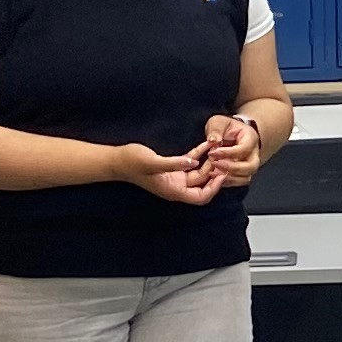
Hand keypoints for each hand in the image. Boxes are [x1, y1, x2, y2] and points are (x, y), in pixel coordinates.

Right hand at [108, 139, 225, 204]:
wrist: (117, 160)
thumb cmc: (131, 163)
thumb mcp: (152, 162)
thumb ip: (173, 164)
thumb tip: (193, 163)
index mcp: (173, 190)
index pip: (200, 197)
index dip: (214, 187)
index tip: (222, 174)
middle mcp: (176, 186)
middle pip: (203, 184)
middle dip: (214, 172)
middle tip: (223, 158)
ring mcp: (175, 177)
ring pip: (198, 172)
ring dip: (208, 162)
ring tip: (217, 148)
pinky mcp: (172, 167)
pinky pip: (190, 162)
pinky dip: (198, 155)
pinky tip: (206, 144)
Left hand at [200, 112, 264, 183]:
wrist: (234, 134)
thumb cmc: (227, 127)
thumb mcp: (219, 122)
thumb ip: (216, 129)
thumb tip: (213, 140)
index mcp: (251, 139)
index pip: (243, 149)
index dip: (227, 153)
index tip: (212, 153)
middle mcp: (254, 154)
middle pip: (250, 167)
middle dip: (232, 168)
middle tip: (215, 164)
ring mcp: (250, 166)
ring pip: (246, 177)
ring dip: (229, 178)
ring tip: (213, 173)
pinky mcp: (243, 174)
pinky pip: (238, 183)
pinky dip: (227, 182)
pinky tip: (215, 177)